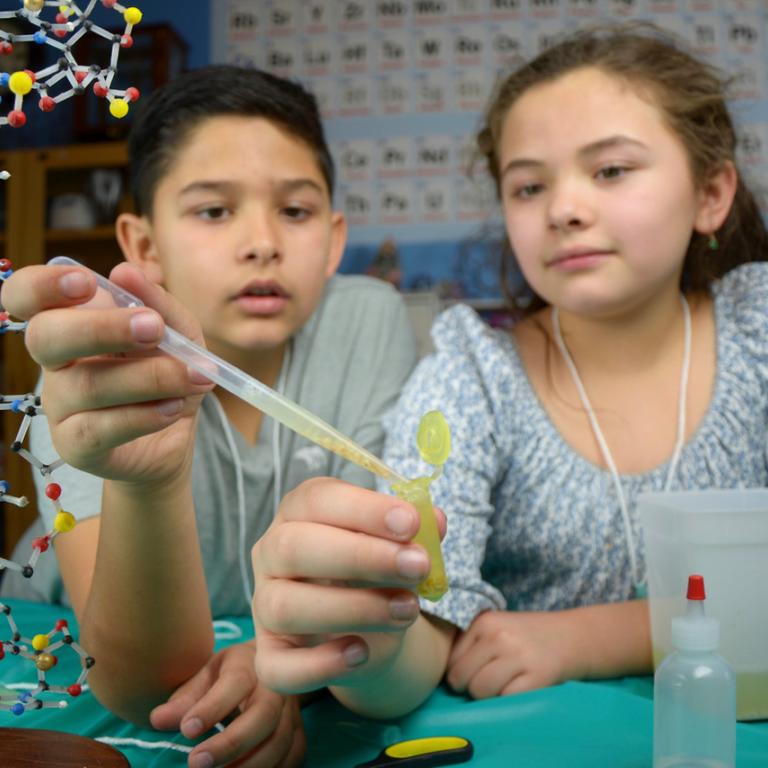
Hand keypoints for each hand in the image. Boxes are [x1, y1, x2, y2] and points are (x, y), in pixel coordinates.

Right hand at [2, 263, 213, 486]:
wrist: (177, 433)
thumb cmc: (169, 372)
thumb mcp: (180, 334)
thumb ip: (160, 305)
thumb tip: (126, 273)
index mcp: (70, 324)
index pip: (25, 297)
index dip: (42, 285)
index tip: (86, 282)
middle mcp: (56, 364)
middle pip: (45, 337)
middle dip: (101, 328)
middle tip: (154, 328)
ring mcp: (60, 407)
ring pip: (86, 386)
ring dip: (149, 376)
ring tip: (193, 376)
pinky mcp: (75, 447)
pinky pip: (97, 430)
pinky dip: (143, 416)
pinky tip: (174, 407)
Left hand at [150, 641, 304, 767]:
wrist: (275, 667)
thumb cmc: (231, 674)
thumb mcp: (206, 675)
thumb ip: (185, 698)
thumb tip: (157, 720)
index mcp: (249, 665)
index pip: (235, 682)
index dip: (213, 707)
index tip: (187, 729)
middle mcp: (276, 686)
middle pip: (264, 714)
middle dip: (232, 743)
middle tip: (196, 763)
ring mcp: (291, 710)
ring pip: (280, 740)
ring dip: (250, 764)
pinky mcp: (299, 732)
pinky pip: (293, 755)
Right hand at [251, 477, 446, 694]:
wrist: (368, 629)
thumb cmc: (377, 571)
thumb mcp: (398, 545)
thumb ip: (416, 532)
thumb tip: (434, 520)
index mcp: (299, 511)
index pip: (317, 499)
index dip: (363, 509)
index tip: (411, 523)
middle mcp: (272, 552)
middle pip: (293, 547)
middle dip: (361, 556)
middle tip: (417, 566)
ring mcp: (264, 605)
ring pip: (285, 606)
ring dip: (353, 608)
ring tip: (407, 609)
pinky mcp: (269, 656)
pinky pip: (277, 667)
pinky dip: (319, 665)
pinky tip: (361, 653)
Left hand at [447, 610, 580, 698]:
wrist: (572, 636)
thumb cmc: (526, 637)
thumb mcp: (496, 627)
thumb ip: (470, 644)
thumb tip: (443, 675)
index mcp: (484, 622)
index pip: (451, 661)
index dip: (459, 674)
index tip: (475, 673)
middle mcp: (498, 636)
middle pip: (462, 678)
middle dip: (471, 688)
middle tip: (490, 682)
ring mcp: (518, 655)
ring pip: (480, 691)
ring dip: (489, 697)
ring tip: (504, 685)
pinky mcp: (537, 676)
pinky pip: (506, 700)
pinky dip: (509, 701)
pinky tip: (520, 688)